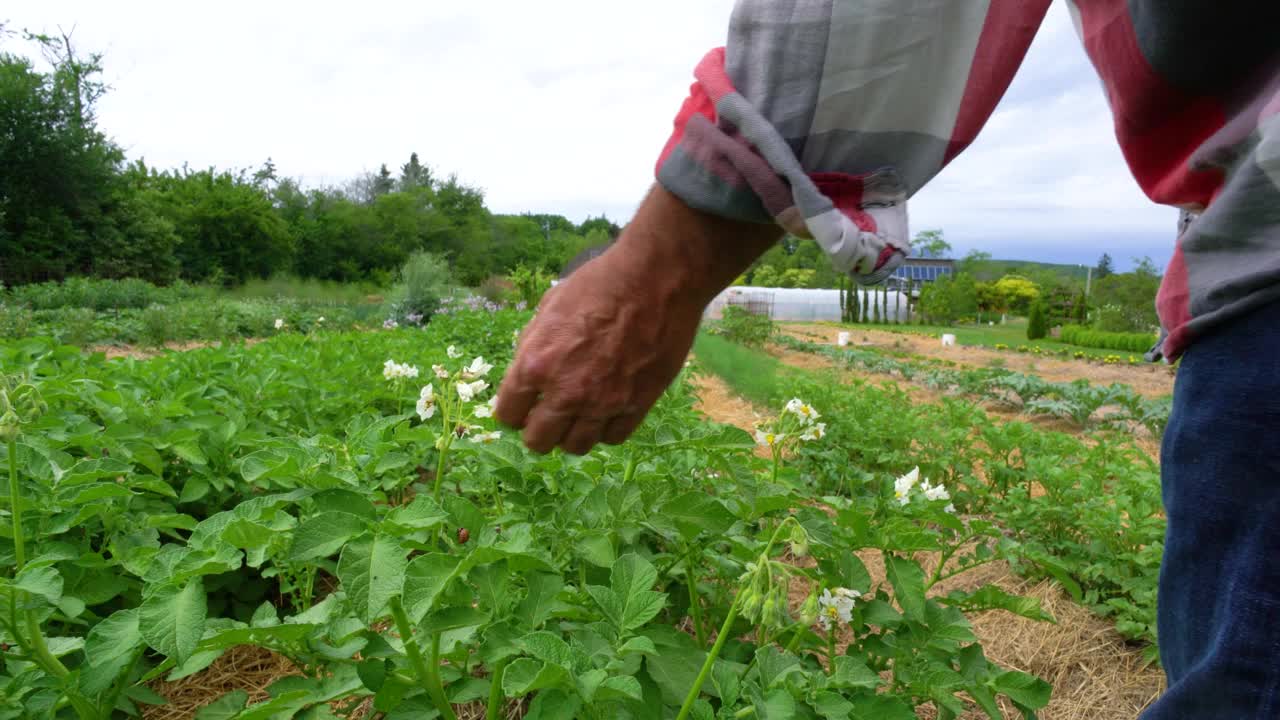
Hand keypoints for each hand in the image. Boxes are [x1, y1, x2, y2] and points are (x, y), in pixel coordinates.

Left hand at [494, 186, 780, 454]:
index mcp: (536, 364)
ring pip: (575, 446)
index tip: (522, 405)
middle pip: (538, 441)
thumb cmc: (600, 283)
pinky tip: (605, 410)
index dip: (513, 410)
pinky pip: (612, 437)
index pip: (508, 414)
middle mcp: (566, 392)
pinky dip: (604, 428)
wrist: (656, 278)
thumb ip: (533, 345)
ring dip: (570, 433)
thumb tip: (526, 373)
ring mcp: (604, 403)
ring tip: (577, 414)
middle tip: (546, 414)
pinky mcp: (637, 405)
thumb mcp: (550, 306)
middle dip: (537, 429)